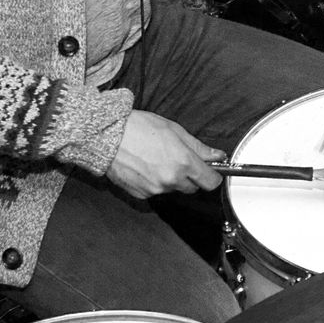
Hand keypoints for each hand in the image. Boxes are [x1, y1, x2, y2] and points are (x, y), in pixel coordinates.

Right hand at [105, 111, 224, 199]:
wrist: (107, 136)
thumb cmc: (138, 128)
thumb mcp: (174, 130)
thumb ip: (198, 147)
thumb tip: (216, 155)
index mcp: (183, 163)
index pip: (210, 182)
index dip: (212, 176)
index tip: (211, 171)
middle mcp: (171, 180)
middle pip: (192, 187)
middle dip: (190, 176)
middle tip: (178, 158)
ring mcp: (156, 189)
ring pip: (173, 188)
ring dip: (171, 178)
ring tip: (157, 159)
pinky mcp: (141, 194)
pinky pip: (156, 191)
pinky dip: (155, 182)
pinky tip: (145, 166)